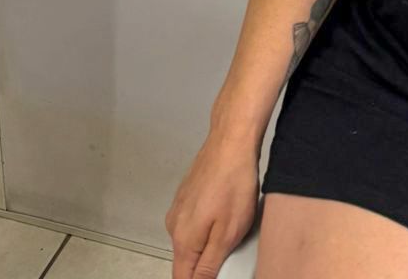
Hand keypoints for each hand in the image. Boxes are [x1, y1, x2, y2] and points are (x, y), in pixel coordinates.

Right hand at [166, 134, 259, 278]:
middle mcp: (174, 225)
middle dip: (207, 263)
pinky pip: (194, 222)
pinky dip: (208, 224)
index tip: (214, 274)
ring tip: (231, 224)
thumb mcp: (229, 233)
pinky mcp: (186, 197)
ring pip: (192, 241)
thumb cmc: (233, 182)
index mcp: (183, 239)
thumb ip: (210, 266)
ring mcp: (179, 209)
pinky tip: (226, 210)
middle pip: (187, 261)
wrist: (231, 142)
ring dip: (209, 242)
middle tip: (230, 248)